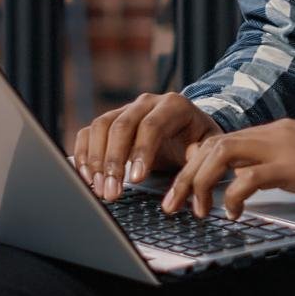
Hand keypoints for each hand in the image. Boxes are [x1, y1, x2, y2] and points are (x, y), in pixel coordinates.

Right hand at [72, 93, 221, 202]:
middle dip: (113, 162)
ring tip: (99, 188)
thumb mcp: (210, 144)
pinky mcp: (110, 120)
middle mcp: (146, 102)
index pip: (151, 125)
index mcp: (173, 105)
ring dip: (96, 160)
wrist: (188, 127)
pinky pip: (89, 132)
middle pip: (121, 126)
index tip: (136, 180)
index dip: (141, 152)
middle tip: (112, 192)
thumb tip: (190, 163)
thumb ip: (202, 153)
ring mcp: (125, 109)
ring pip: (101, 127)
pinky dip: (84, 154)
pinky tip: (88, 177)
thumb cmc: (199, 138)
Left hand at [163, 118, 294, 221]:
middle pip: (214, 144)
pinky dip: (232, 195)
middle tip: (172, 205)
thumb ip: (274, 169)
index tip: (183, 192)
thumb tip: (240, 183)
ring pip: (223, 153)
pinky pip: (250, 176)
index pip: (222, 140)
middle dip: (186, 175)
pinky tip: (233, 213)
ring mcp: (288, 147)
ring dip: (200, 182)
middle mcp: (278, 132)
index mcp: (278, 132)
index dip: (196, 165)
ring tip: (194, 210)